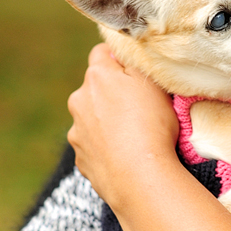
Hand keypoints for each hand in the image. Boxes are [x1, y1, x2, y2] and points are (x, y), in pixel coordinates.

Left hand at [66, 44, 178, 211]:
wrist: (138, 177)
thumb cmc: (151, 125)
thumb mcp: (153, 82)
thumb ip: (136, 62)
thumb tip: (125, 55)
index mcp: (97, 77)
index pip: (102, 53)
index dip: (119, 58)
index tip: (135, 72)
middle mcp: (79, 100)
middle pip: (95, 87)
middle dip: (112, 92)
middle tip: (139, 107)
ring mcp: (77, 131)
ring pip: (91, 117)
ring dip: (106, 121)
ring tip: (133, 135)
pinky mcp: (80, 158)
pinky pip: (93, 145)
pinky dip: (105, 146)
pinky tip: (124, 154)